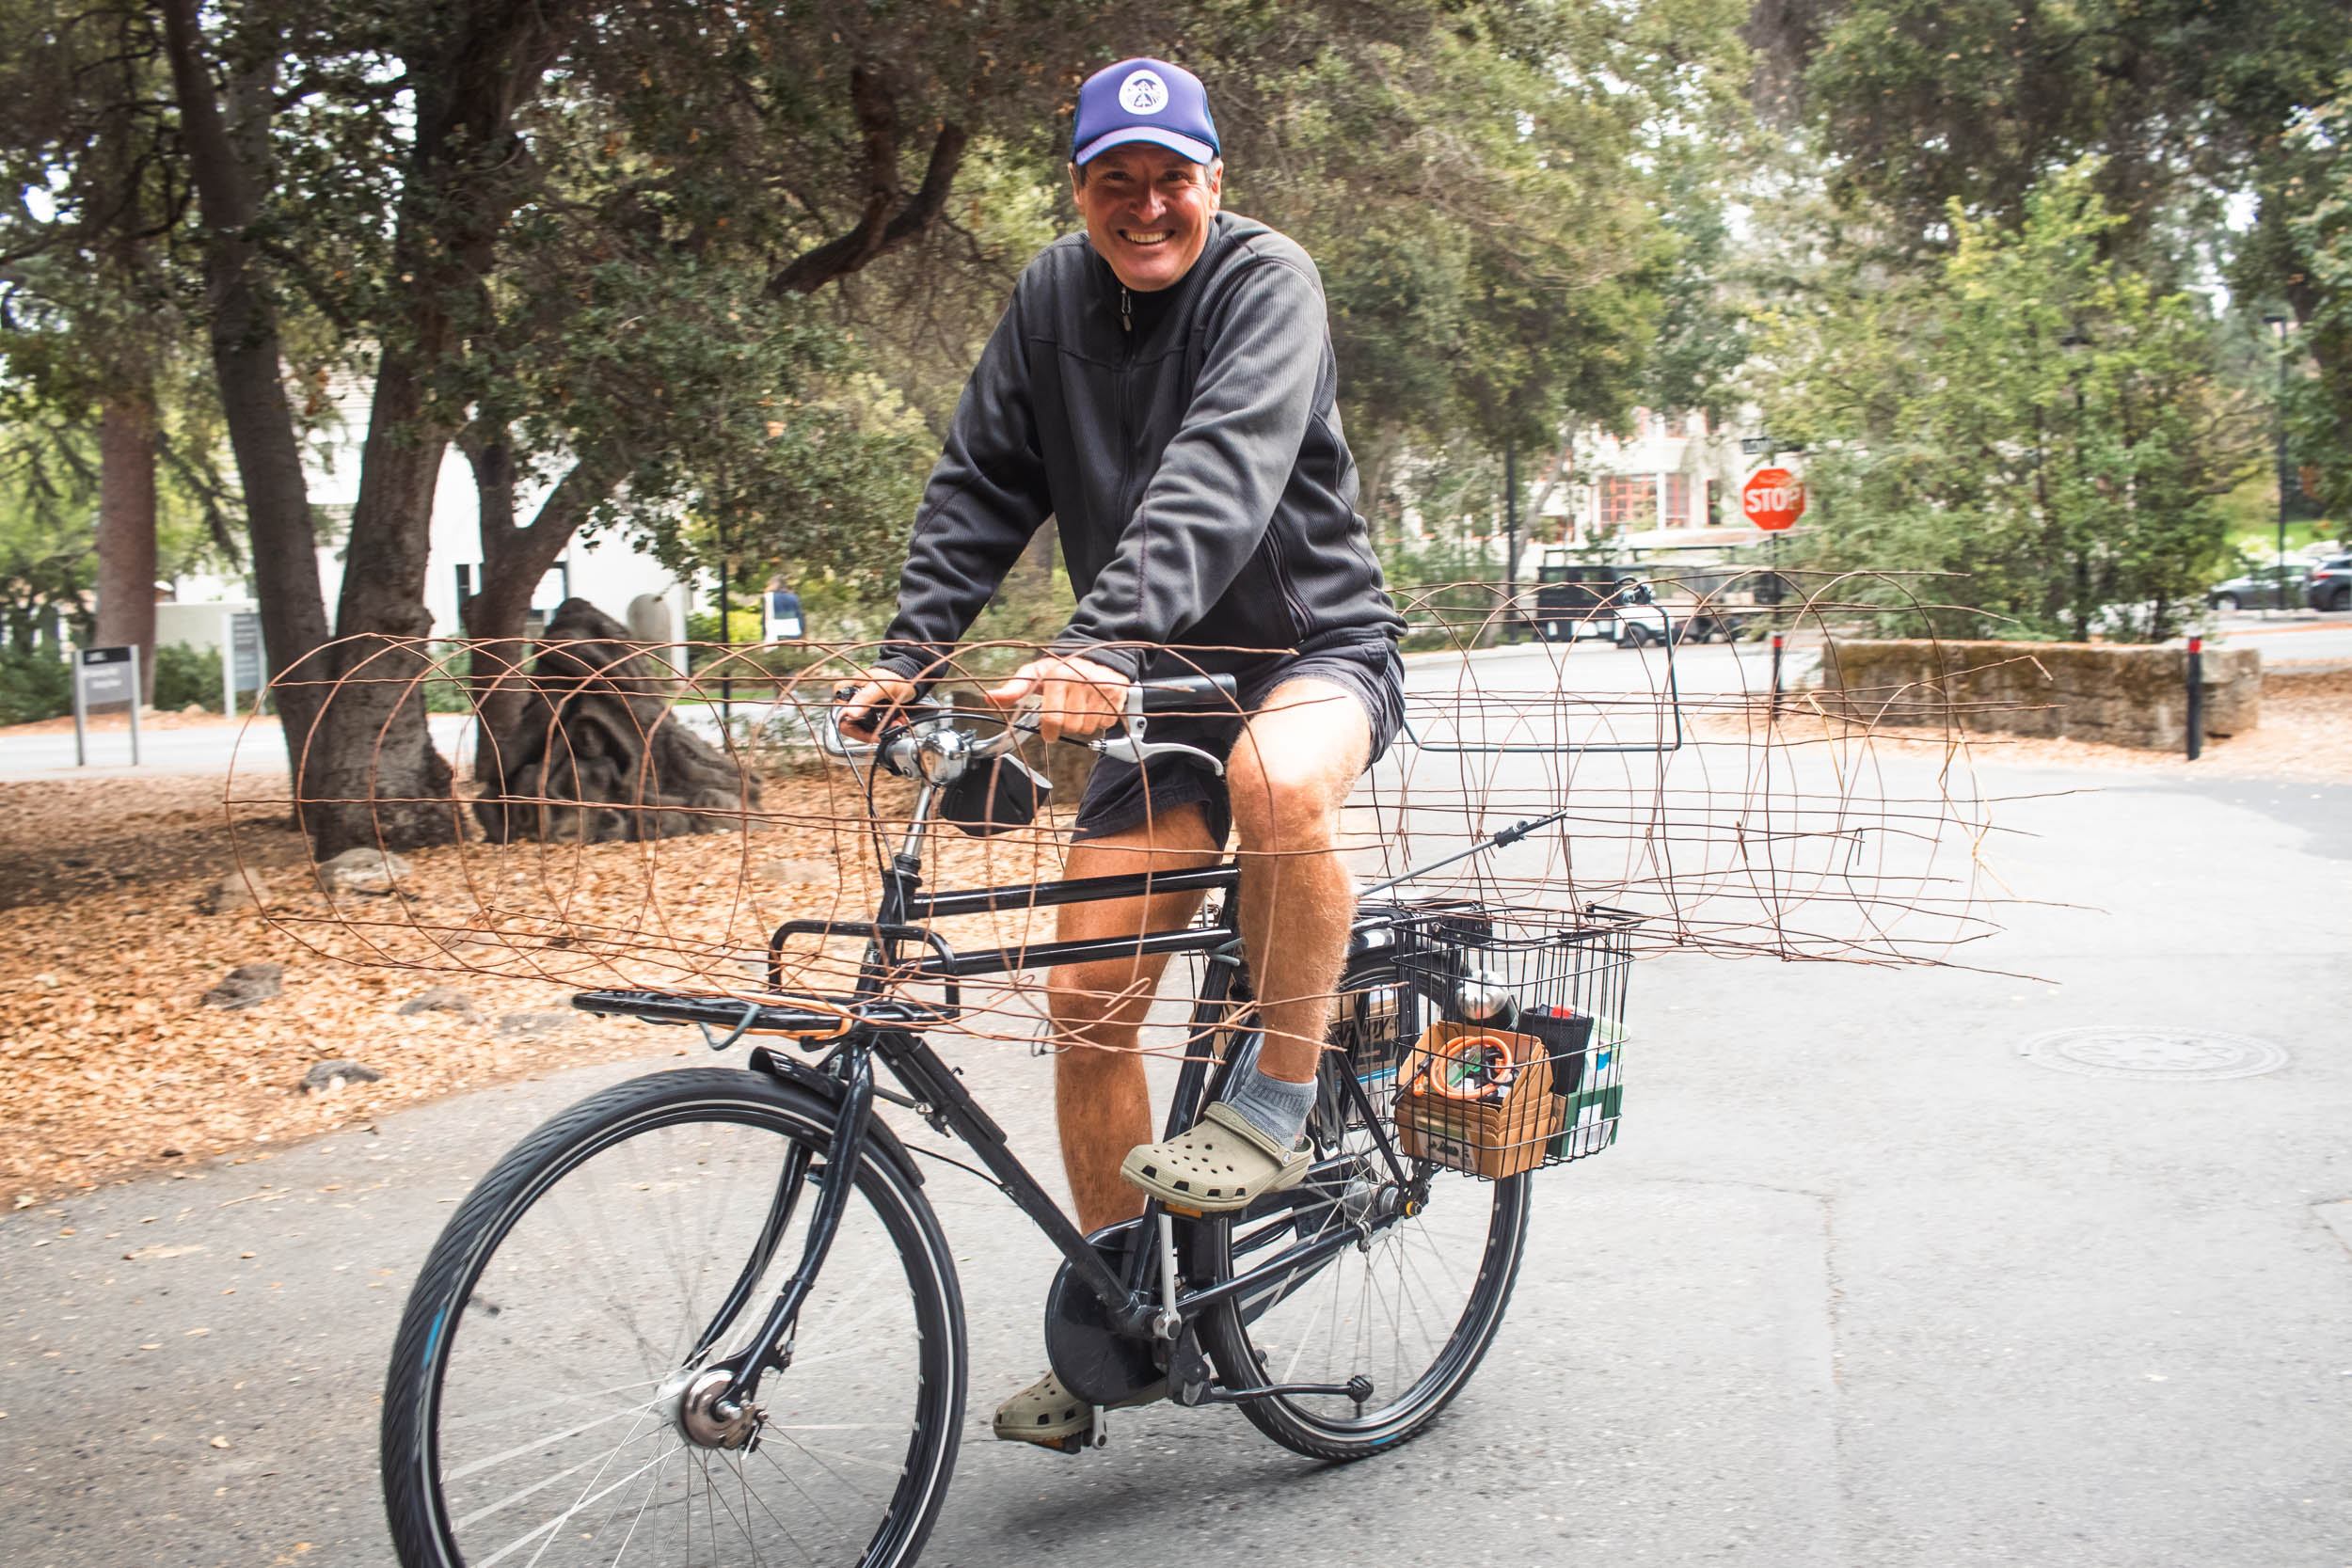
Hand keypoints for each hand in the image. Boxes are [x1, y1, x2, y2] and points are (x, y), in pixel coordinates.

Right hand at [834, 671, 917, 741]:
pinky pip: (872, 729)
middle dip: (870, 732)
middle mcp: (849, 701)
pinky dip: (885, 728)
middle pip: (849, 726)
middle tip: (886, 731)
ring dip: (879, 731)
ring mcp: (858, 709)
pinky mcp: (868, 716)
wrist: (906, 679)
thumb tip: (850, 714)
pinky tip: (897, 722)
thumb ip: (865, 697)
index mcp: (844, 690)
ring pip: (861, 730)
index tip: (872, 732)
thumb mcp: (880, 686)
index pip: (839, 715)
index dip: (854, 726)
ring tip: (896, 724)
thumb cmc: (892, 677)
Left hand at [983, 654, 1130, 743]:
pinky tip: (1094, 706)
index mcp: (1058, 676)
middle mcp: (1081, 681)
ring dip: (1083, 724)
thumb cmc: (1062, 668)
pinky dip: (1099, 720)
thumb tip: (989, 697)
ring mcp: (1101, 688)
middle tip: (1066, 713)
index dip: (1049, 731)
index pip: (1052, 719)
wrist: (1098, 656)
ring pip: (1088, 727)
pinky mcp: (1117, 695)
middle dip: (1066, 726)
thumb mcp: (1035, 674)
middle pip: (1071, 727)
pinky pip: (1106, 723)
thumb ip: (1013, 688)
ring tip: (1080, 707)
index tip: (1048, 732)